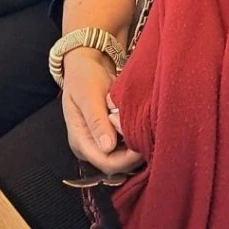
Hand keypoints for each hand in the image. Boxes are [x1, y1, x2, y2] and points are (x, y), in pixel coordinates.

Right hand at [61, 48, 142, 174]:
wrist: (86, 63)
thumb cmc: (84, 77)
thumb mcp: (88, 96)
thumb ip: (96, 121)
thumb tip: (107, 147)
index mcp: (80, 140)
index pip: (105, 163)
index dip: (126, 160)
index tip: (144, 146)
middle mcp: (89, 146)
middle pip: (116, 165)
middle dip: (133, 154)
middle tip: (149, 135)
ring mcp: (99, 141)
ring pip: (122, 157)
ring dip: (136, 147)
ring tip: (146, 129)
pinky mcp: (109, 134)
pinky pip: (124, 145)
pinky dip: (135, 139)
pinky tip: (143, 128)